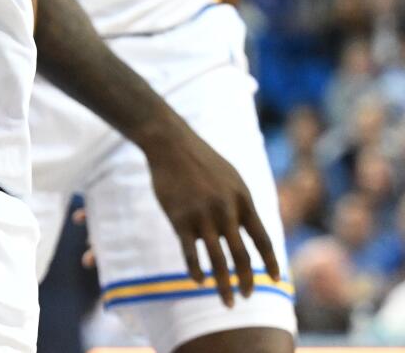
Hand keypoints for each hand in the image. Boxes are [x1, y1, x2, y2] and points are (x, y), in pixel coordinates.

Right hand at [145, 126, 280, 306]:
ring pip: (217, 260)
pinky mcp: (179, 218)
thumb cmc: (202, 160)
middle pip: (241, 256)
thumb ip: (241, 206)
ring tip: (227, 303)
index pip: (263, 240)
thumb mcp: (232, 178)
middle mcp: (225, 211)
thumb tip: (248, 233)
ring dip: (223, 286)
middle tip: (246, 297)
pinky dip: (196, 270)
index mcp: (243, 201)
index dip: (271, 263)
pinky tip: (199, 281)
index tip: (276, 281)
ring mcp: (202, 215)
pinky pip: (190, 252)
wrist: (171, 143)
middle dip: (246, 281)